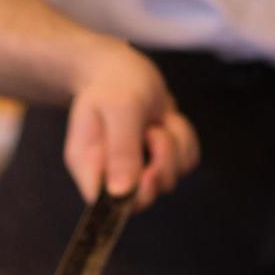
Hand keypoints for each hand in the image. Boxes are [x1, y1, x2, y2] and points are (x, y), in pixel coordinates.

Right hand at [64, 41, 198, 207]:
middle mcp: (111, 175)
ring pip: (170, 179)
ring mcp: (136, 171)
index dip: (132, 197)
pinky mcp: (159, 161)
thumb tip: (120, 193)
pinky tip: (166, 122)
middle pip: (144, 199)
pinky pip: (185, 164)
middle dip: (161, 164)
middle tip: (152, 132)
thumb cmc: (113, 83)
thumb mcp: (119, 107)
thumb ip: (121, 149)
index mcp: (89, 166)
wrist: (120, 68)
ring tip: (155, 121)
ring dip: (173, 146)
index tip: (147, 171)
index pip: (106, 205)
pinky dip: (184, 140)